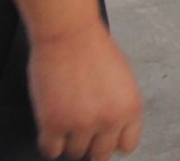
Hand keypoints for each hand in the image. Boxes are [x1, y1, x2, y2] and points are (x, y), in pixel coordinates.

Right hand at [28, 22, 142, 159]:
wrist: (68, 31)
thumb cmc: (92, 45)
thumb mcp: (122, 78)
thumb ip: (120, 105)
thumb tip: (114, 127)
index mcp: (130, 108)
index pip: (127, 145)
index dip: (112, 141)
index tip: (104, 139)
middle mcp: (109, 120)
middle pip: (100, 154)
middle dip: (91, 144)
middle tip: (82, 131)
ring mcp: (81, 124)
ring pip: (75, 152)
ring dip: (69, 140)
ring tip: (65, 120)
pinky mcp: (54, 123)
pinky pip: (51, 149)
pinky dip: (50, 142)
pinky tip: (51, 126)